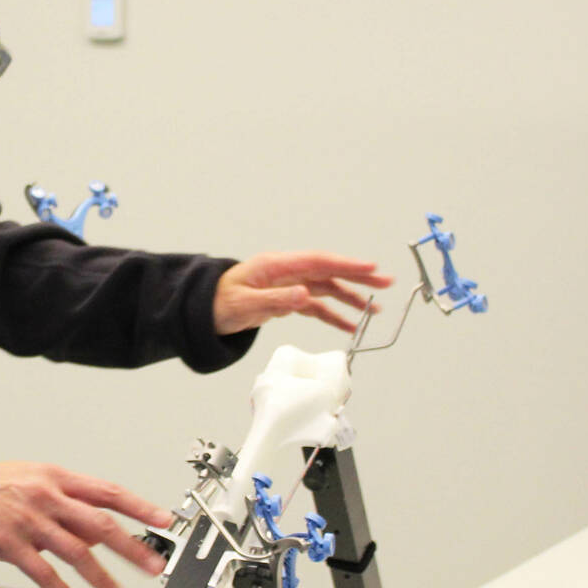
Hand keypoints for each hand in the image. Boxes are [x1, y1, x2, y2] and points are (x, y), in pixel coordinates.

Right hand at [0, 462, 170, 587]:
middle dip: (132, 548)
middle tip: (153, 565)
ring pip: (76, 553)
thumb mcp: (37, 480)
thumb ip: (70, 502)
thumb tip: (102, 526)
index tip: (163, 520)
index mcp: (58, 479)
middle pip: (100, 525)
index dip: (139, 507)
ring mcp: (30, 522)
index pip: (108, 493)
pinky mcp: (11, 545)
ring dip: (102, 577)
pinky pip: (43, 573)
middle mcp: (48, 499)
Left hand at [214, 251, 392, 336]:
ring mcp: (288, 285)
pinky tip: (349, 326)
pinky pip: (316, 306)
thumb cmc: (217, 303)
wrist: (201, 311)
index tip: (370, 268)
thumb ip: (275, 301)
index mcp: (276, 266)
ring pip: (326, 289)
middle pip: (328, 272)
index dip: (346, 265)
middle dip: (358, 277)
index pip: (319, 262)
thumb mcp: (243, 305)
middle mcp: (286, 272)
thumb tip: (306, 296)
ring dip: (350, 299)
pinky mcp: (286, 299)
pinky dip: (332, 315)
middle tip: (385, 282)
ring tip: (374, 310)